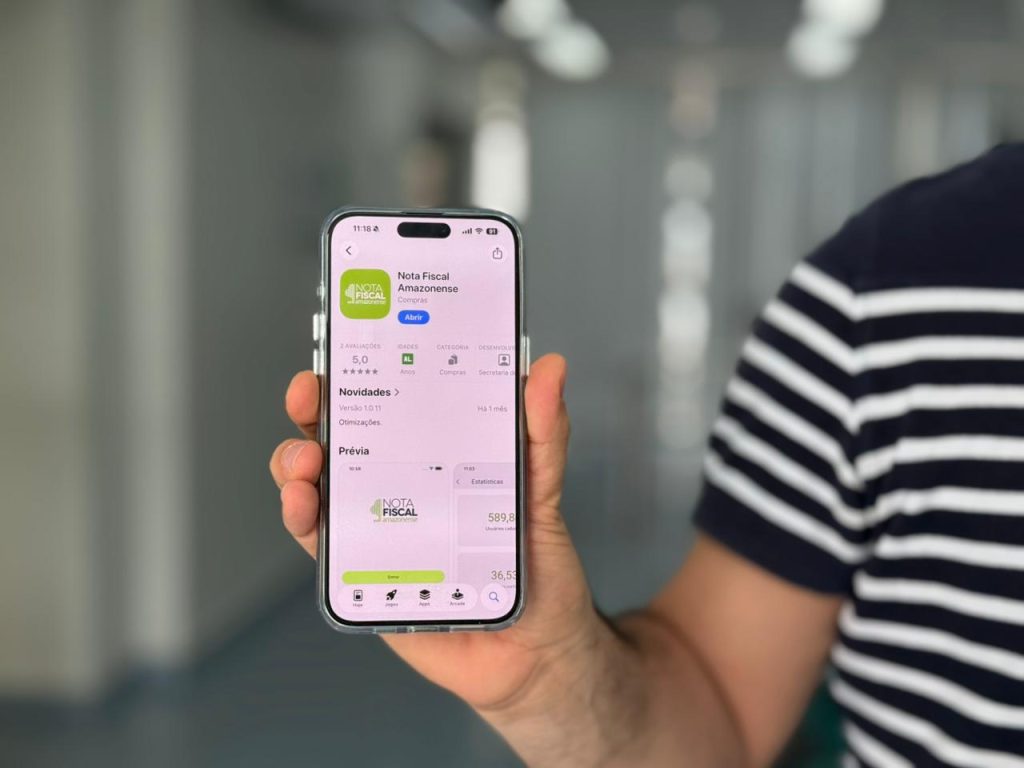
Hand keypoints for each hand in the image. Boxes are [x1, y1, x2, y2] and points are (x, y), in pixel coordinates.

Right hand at [269, 354, 602, 715]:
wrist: (536, 654)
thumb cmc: (540, 569)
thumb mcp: (544, 492)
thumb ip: (544, 433)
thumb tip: (550, 369)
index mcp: (434, 459)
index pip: (387, 406)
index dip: (359, 375)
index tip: (344, 352)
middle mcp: (397, 489)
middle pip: (339, 440)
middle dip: (312, 413)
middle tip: (309, 397)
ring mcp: (376, 531)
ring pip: (317, 488)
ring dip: (295, 467)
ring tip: (306, 463)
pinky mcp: (363, 577)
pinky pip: (322, 546)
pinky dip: (305, 522)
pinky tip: (307, 509)